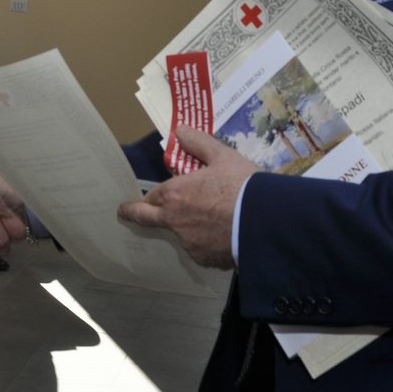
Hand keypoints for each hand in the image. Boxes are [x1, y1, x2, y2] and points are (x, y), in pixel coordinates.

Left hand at [117, 127, 256, 269]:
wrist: (266, 221)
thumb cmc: (242, 185)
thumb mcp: (222, 156)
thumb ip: (199, 143)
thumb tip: (181, 131)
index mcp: (174, 195)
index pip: (147, 199)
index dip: (144, 199)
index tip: (135, 202)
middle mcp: (175, 221)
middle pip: (146, 220)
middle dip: (134, 215)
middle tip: (126, 213)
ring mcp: (189, 244)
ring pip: (181, 234)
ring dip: (188, 228)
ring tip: (213, 219)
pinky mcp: (205, 259)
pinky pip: (202, 250)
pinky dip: (208, 243)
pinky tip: (226, 234)